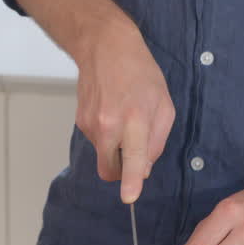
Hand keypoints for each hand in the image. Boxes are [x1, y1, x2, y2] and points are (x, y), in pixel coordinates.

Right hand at [74, 23, 175, 203]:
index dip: (130, 180)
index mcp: (135, 119)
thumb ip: (157, 141)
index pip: (132, 156)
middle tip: (134, 150)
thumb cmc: (141, 73)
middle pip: (110, 170)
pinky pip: (97, 140)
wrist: (105, 47)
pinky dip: (107, 133)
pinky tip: (111, 109)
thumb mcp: (164, 105)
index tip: (128, 197)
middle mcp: (108, 124)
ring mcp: (90, 124)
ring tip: (123, 115)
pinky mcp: (80, 121)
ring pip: (104, 154)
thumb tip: (142, 169)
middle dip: (122, 171)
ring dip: (115, 146)